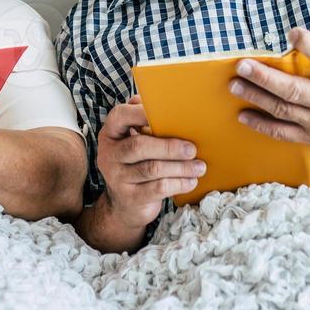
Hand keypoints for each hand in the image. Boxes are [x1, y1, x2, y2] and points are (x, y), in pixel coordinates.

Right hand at [94, 96, 204, 230]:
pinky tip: (191, 181)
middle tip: (192, 149)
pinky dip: (178, 184)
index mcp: (110, 134)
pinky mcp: (131, 198)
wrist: (123, 206)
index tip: (168, 113)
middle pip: (139, 146)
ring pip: (152, 169)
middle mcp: (109, 154)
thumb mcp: (133, 141)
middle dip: (169, 147)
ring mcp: (117, 178)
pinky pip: (158, 188)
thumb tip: (164, 102)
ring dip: (180, 167)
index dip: (140, 112)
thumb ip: (142, 121)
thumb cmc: (135, 164)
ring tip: (199, 166)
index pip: (119, 116)